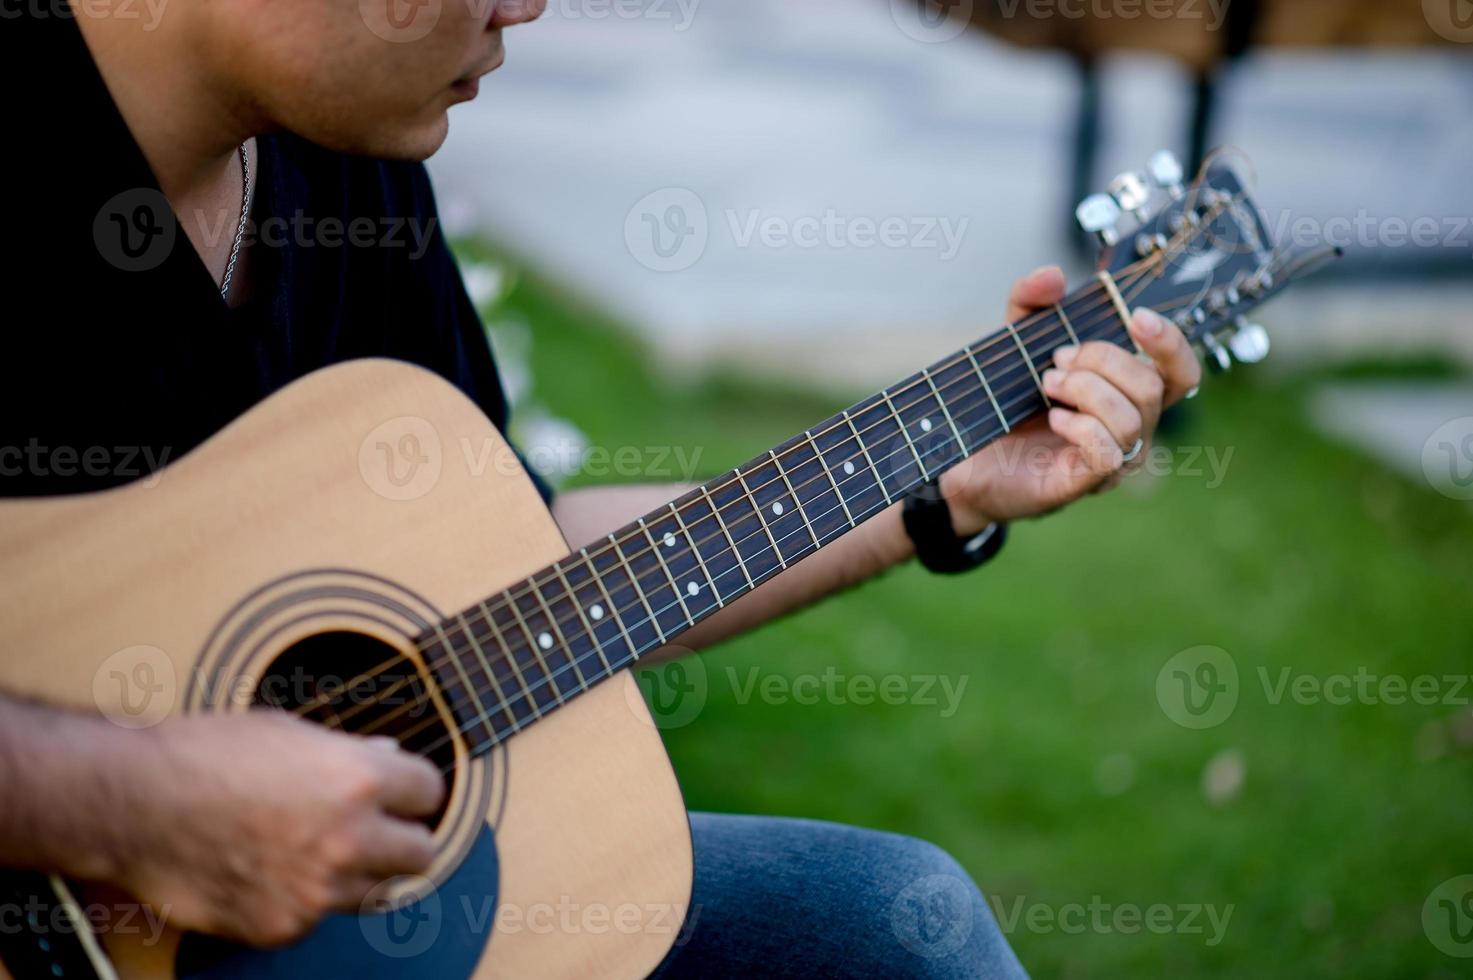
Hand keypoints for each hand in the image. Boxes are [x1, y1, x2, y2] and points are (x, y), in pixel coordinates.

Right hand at [109, 711, 443, 945]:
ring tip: (326, 851)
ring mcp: (317, 889)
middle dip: (404, 838)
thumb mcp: (288, 731)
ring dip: (363, 874)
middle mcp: (348, 838)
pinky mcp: (283, 925)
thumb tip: (389, 759)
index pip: (430, 791)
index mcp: (358, 778)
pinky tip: (274, 873)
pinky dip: (307, 901)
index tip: (402, 793)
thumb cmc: (204, 754)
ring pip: (380, 893)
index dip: (413, 789)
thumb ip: (348, 753)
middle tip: (378, 829)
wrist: (133, 803)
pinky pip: (320, 918)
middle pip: (422, 853)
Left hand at [939, 266, 1202, 533]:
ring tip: (1047, 385)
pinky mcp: (1088, 482)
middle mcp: (1133, 426)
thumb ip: (1030, 303)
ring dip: (1085, 390)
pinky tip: (1053, 418)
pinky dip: (1080, 426)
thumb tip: (1053, 276)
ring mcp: (1115, 459)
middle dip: (1102, 361)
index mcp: (1128, 392)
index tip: (1135, 317)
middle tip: (1056, 360)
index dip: (1170, 342)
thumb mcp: (1015, 341)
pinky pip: (1107, 451)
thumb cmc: (1005, 402)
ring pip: (1131, 417)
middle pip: (1151, 386)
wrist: (969, 457)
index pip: (1181, 371)